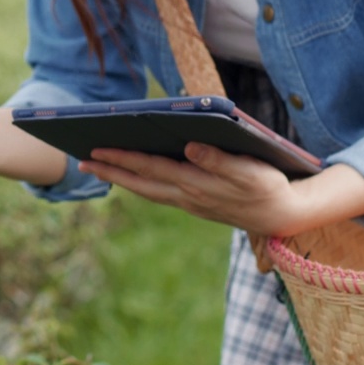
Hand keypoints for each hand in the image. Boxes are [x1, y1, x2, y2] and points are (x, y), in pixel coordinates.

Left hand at [80, 143, 304, 235]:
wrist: (283, 217)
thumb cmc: (268, 187)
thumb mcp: (250, 171)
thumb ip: (219, 160)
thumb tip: (190, 146)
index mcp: (196, 184)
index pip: (150, 168)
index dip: (122, 159)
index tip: (96, 150)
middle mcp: (186, 195)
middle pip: (140, 182)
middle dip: (110, 170)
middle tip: (80, 160)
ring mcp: (189, 202)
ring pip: (147, 190)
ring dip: (120, 178)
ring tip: (96, 166)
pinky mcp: (195, 203)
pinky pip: (159, 193)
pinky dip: (140, 184)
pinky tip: (132, 176)